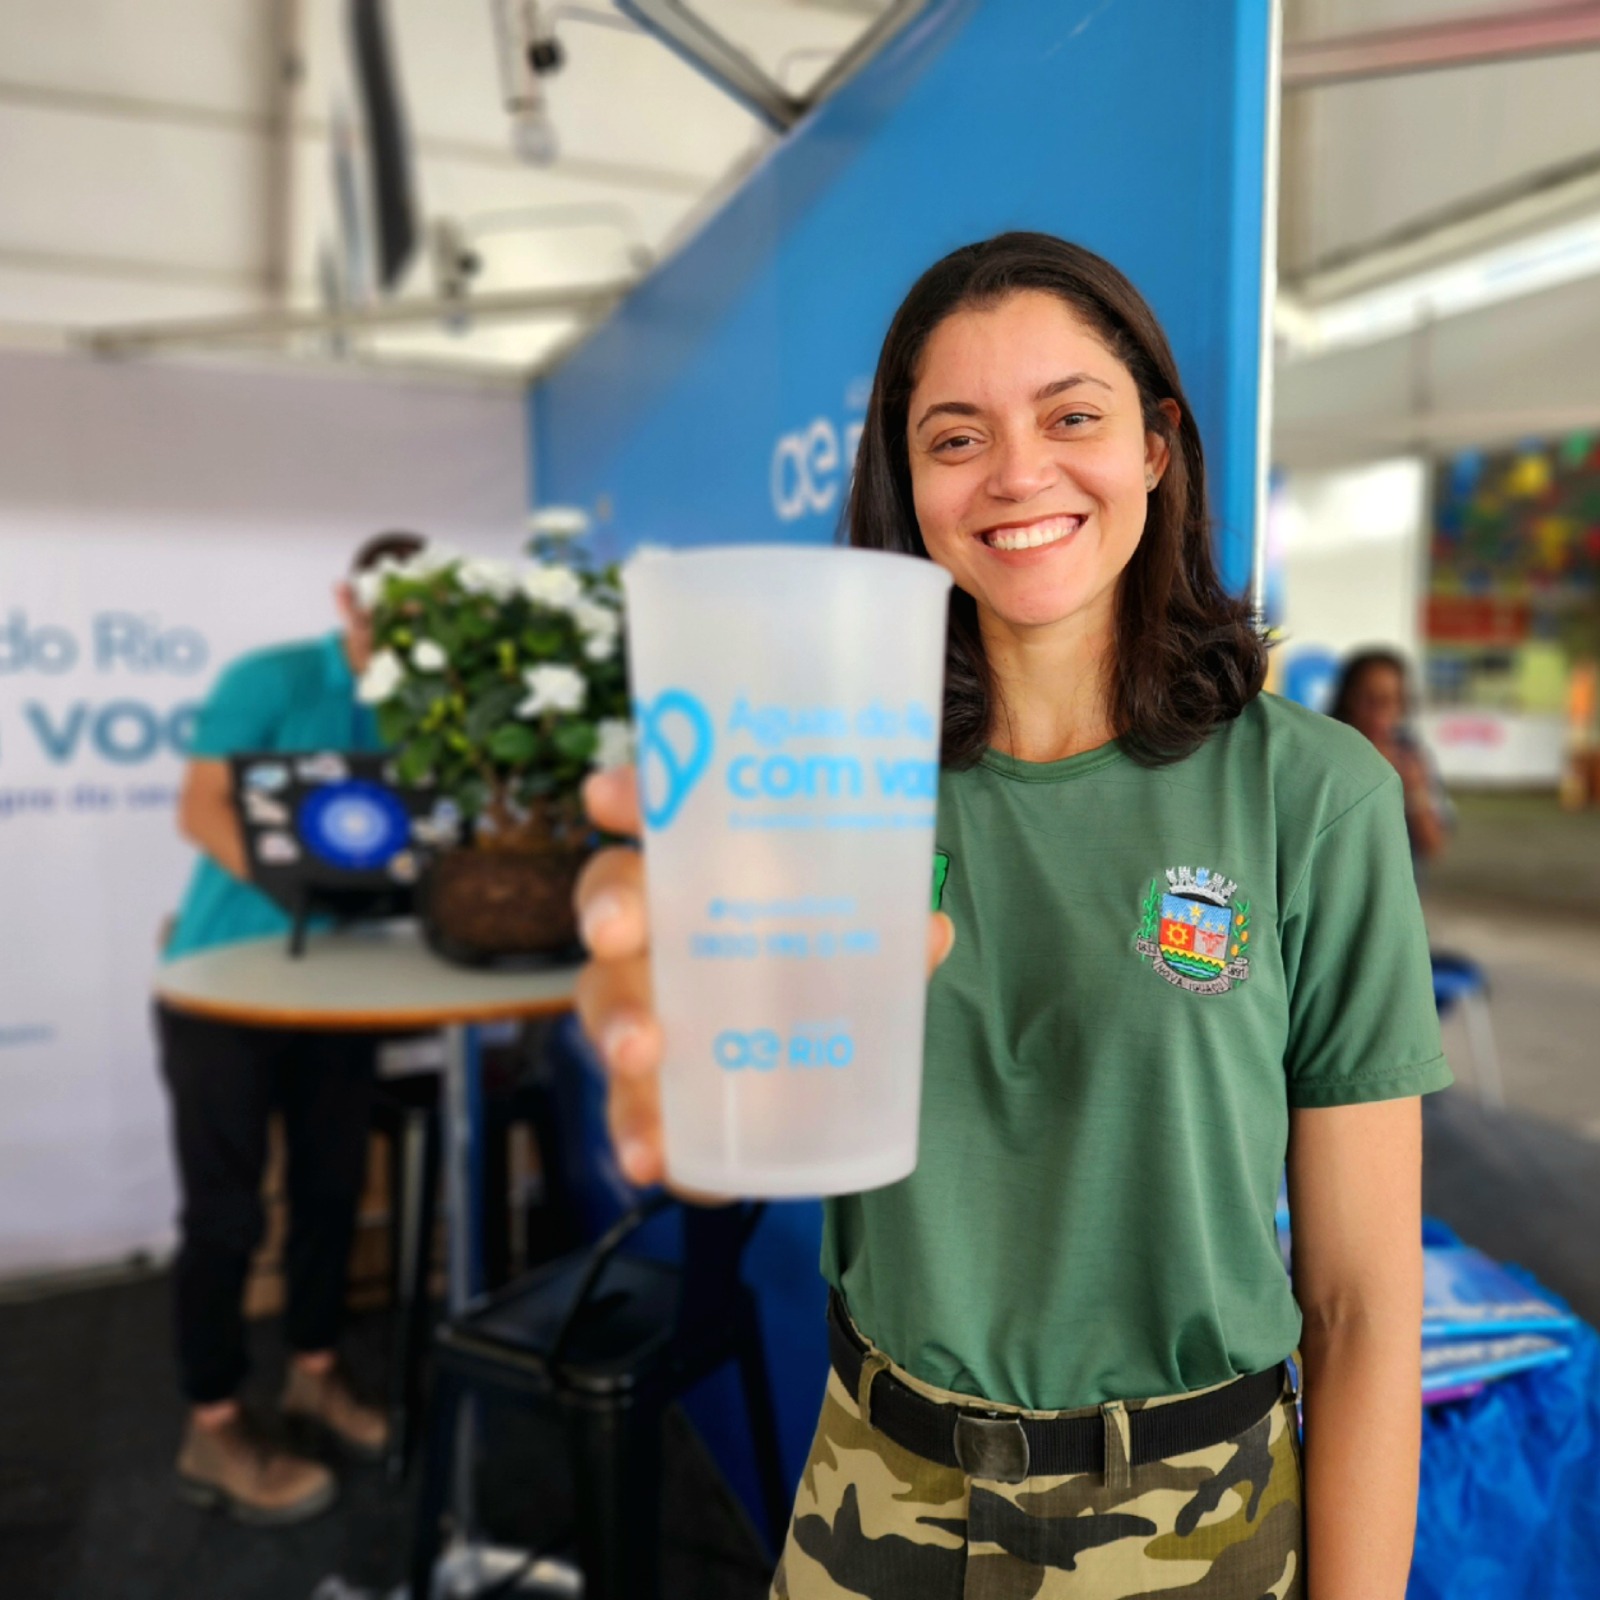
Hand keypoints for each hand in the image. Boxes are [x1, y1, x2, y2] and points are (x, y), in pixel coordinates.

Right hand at [572, 765, 955, 1189]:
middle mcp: (659, 934)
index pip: (660, 820)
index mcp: (707, 876)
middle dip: (609, 908)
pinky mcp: (651, 1094)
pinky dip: (634, 1131)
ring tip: (641, 1051)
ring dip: (616, 1022)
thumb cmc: (821, 984)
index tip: (604, 797)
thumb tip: (930, 929)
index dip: (629, 799)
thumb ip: (887, 941)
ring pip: (603, 1000)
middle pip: (613, 900)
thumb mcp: (859, 954)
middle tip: (616, 930)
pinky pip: (628, 1108)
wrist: (812, 1103)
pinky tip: (648, 1155)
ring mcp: (644, 1011)